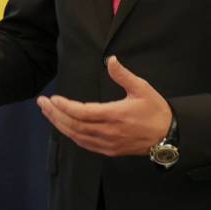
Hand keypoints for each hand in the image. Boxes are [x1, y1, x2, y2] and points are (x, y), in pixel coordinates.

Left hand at [37, 55, 171, 156]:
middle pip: (74, 125)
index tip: (53, 98)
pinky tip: (63, 126)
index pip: (82, 113)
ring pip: (76, 136)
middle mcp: (108, 132)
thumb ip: (123, 75)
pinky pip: (84, 144)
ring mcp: (107, 144)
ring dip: (59, 124)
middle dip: (55, 114)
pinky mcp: (109, 151)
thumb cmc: (155, 110)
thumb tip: (111, 59)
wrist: (169, 136)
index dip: (65, 107)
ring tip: (47, 112)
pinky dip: (71, 134)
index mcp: (115, 115)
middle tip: (41, 103)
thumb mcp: (142, 88)